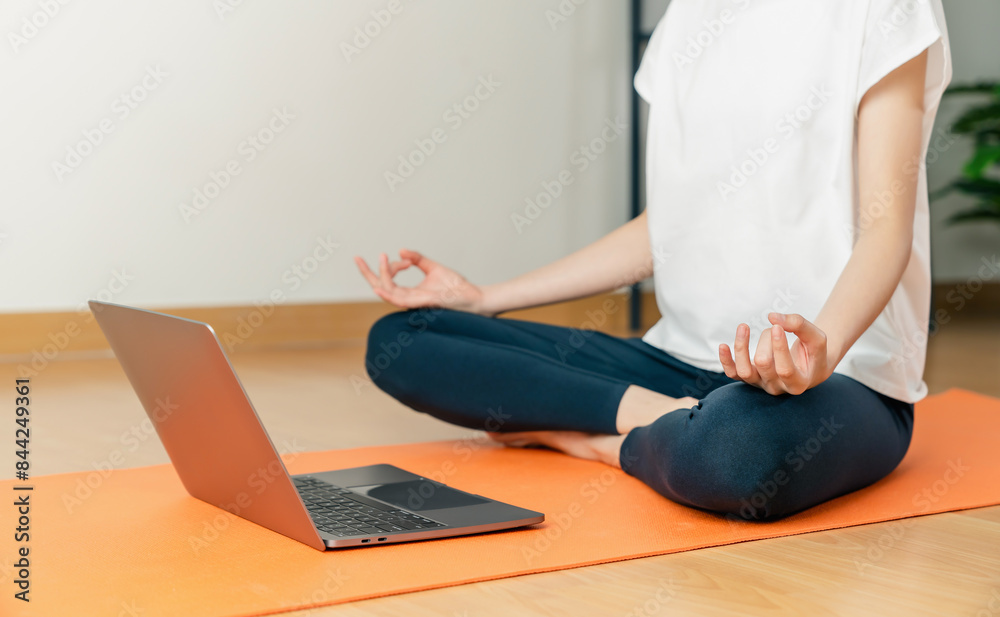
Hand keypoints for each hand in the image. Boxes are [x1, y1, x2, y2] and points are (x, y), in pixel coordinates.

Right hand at [354, 249, 488, 314]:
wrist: (473, 297)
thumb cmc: (456, 287)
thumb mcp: (434, 268)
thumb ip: (418, 259)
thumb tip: (401, 250)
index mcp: (411, 293)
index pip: (389, 282)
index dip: (389, 267)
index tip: (402, 258)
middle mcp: (410, 299)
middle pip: (381, 287)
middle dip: (367, 273)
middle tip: (356, 258)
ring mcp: (415, 302)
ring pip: (388, 292)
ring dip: (382, 276)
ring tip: (381, 258)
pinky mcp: (424, 303)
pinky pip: (401, 301)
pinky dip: (388, 294)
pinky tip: (379, 287)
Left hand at [718, 313, 831, 394]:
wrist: (808, 365)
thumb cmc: (813, 351)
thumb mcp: (816, 338)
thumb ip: (799, 325)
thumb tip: (771, 317)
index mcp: (798, 383)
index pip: (784, 370)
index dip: (779, 348)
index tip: (777, 327)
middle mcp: (777, 388)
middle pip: (764, 363)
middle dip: (766, 340)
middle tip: (775, 328)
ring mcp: (761, 384)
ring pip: (744, 370)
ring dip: (741, 346)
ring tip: (743, 326)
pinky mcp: (749, 378)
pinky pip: (733, 373)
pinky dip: (726, 360)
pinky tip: (723, 346)